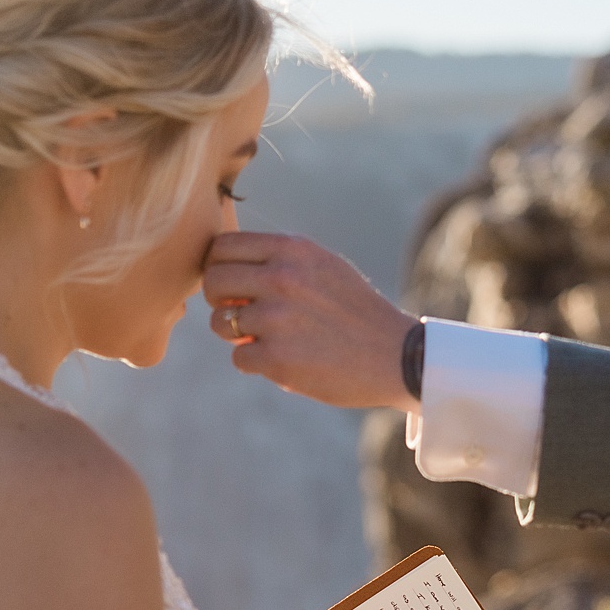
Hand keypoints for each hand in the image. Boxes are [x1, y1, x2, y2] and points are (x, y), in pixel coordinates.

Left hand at [201, 232, 417, 409]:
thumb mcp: (324, 266)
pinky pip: (238, 357)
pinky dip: (255, 362)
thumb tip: (226, 264)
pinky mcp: (277, 358)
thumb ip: (279, 260)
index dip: (218, 267)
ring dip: (236, 335)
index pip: (222, 246)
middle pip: (212, 281)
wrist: (397, 356)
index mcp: (292, 251)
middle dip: (219, 301)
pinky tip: (283, 359)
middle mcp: (281, 278)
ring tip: (266, 339)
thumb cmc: (356, 312)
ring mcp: (277, 319)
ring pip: (219, 322)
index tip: (232, 284)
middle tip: (239, 313)